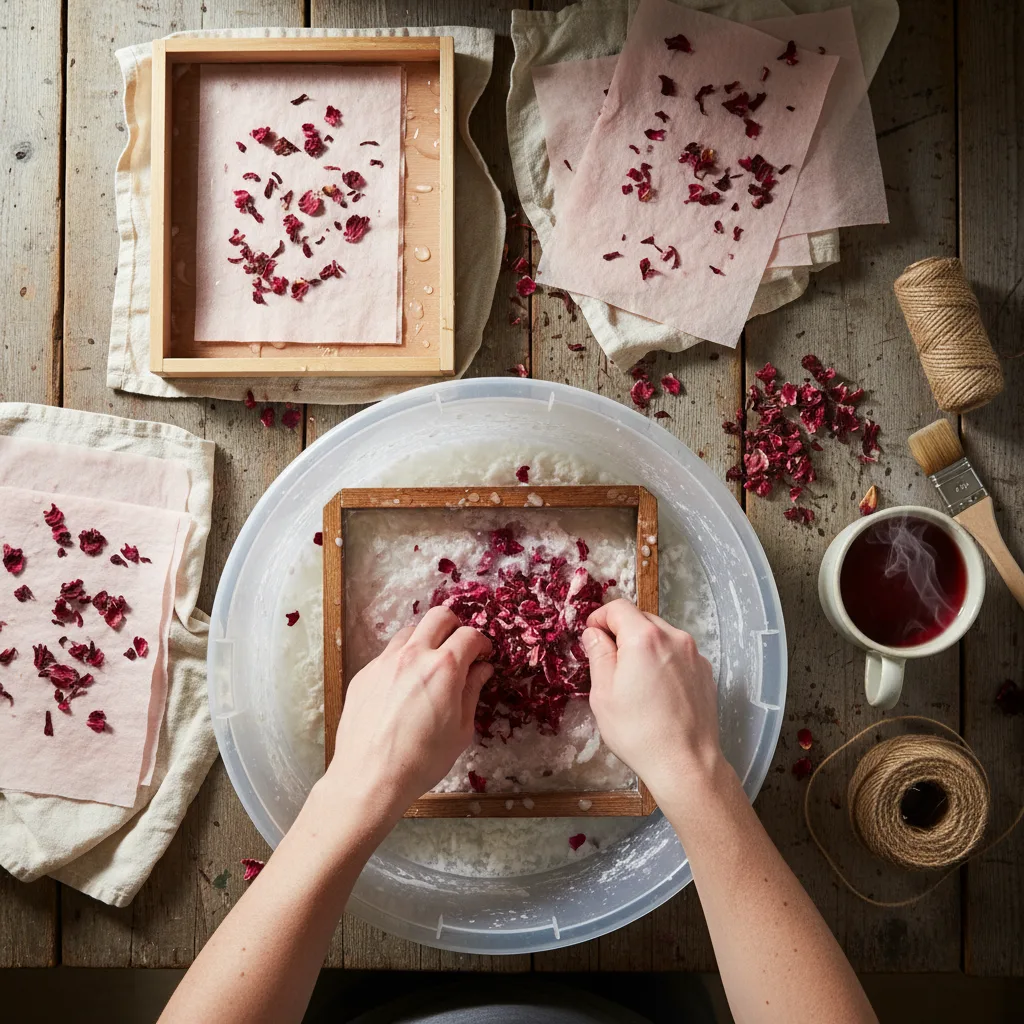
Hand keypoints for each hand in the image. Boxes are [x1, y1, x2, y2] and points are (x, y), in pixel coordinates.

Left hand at [325, 607, 492, 817]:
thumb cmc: (421, 761)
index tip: (483, 654)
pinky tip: (404, 686)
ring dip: (426, 639)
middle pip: (438, 616)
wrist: (370, 778)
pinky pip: (388, 654)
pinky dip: (402, 659)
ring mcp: (384, 662)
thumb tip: (481, 670)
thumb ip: (471, 692)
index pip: (469, 635)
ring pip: (410, 631)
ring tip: (430, 665)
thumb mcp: (460, 730)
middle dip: (455, 626)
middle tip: (459, 648)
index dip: (481, 642)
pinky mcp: (364, 674)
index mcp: (444, 668)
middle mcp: (413, 656)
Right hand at [582, 599, 722, 803]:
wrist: (686, 763)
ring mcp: (694, 654)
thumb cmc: (639, 732)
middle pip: (641, 619)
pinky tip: (657, 689)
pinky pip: (678, 653)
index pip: (618, 608)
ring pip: (661, 635)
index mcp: (644, 639)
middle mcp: (674, 638)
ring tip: (634, 678)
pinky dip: (664, 660)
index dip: (600, 618)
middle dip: (622, 632)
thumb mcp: (604, 694)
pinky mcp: (705, 671)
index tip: (591, 635)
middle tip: (609, 660)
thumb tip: (594, 634)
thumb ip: (598, 654)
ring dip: (644, 645)